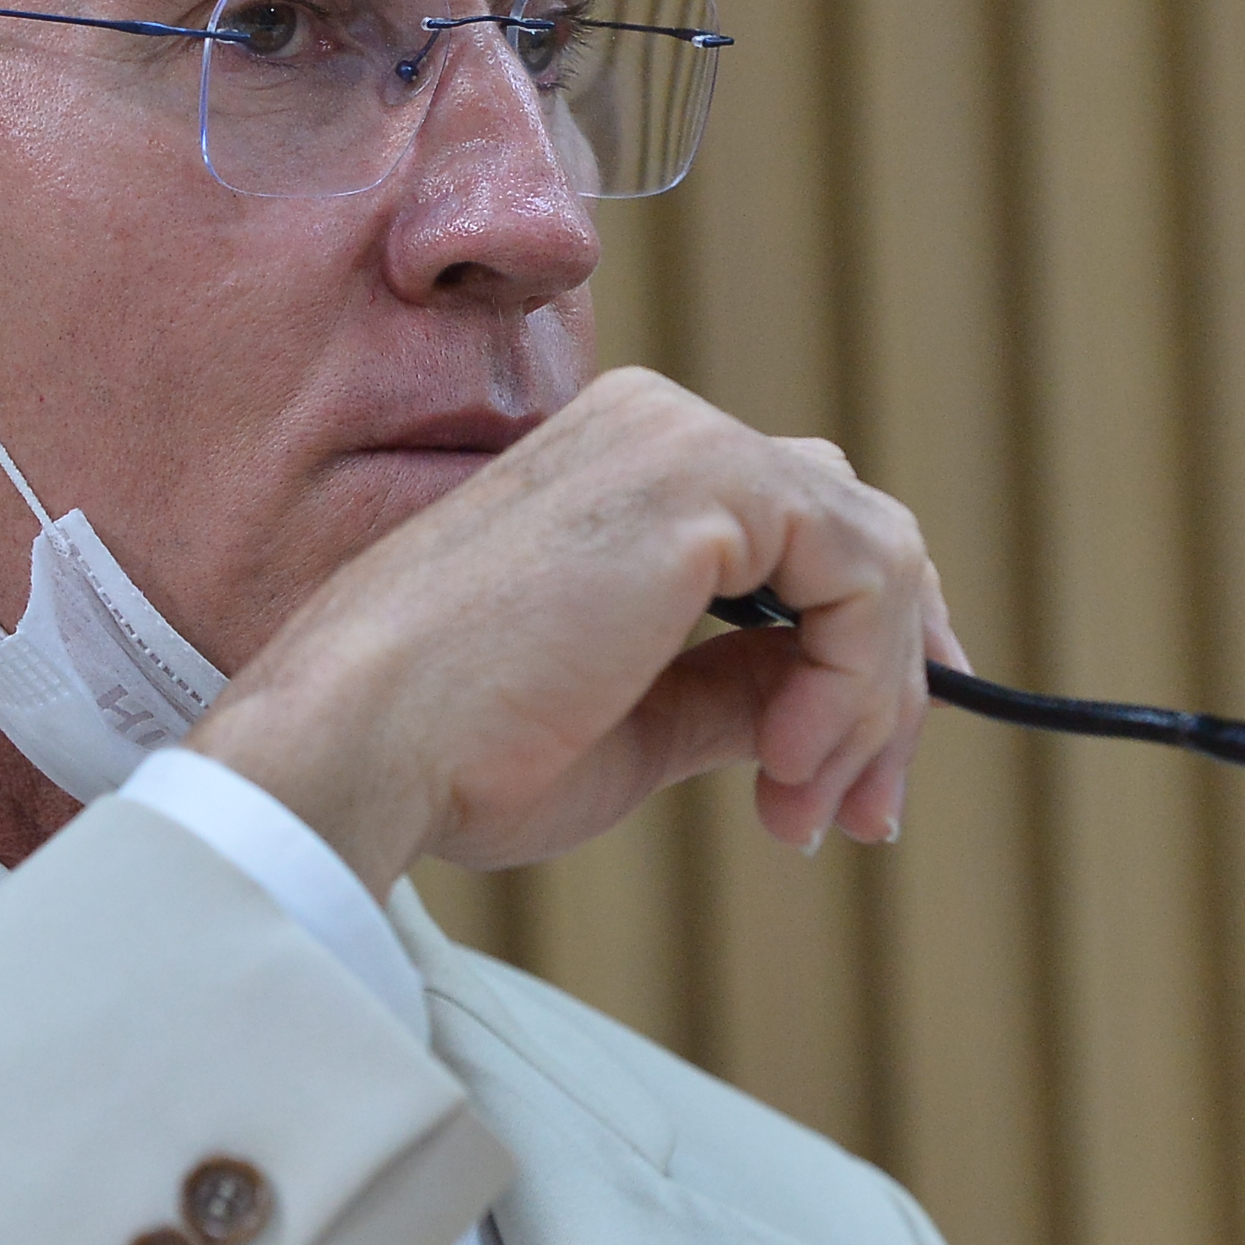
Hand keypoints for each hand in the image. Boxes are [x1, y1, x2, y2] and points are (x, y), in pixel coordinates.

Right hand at [186, 366, 954, 895]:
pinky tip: (779, 763)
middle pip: (858, 534)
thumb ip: (737, 687)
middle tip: (859, 819)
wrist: (359, 743)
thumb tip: (834, 703)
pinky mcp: (707, 479)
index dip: (864, 648)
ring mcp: (682, 439)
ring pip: (879, 557)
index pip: (805, 525)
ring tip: (799, 811)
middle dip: (884, 688)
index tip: (861, 774)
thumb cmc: (457, 750)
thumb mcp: (641, 722)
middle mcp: (657, 425)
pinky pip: (866, 574)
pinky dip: (856, 685)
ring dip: (870, 705)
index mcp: (622, 464)